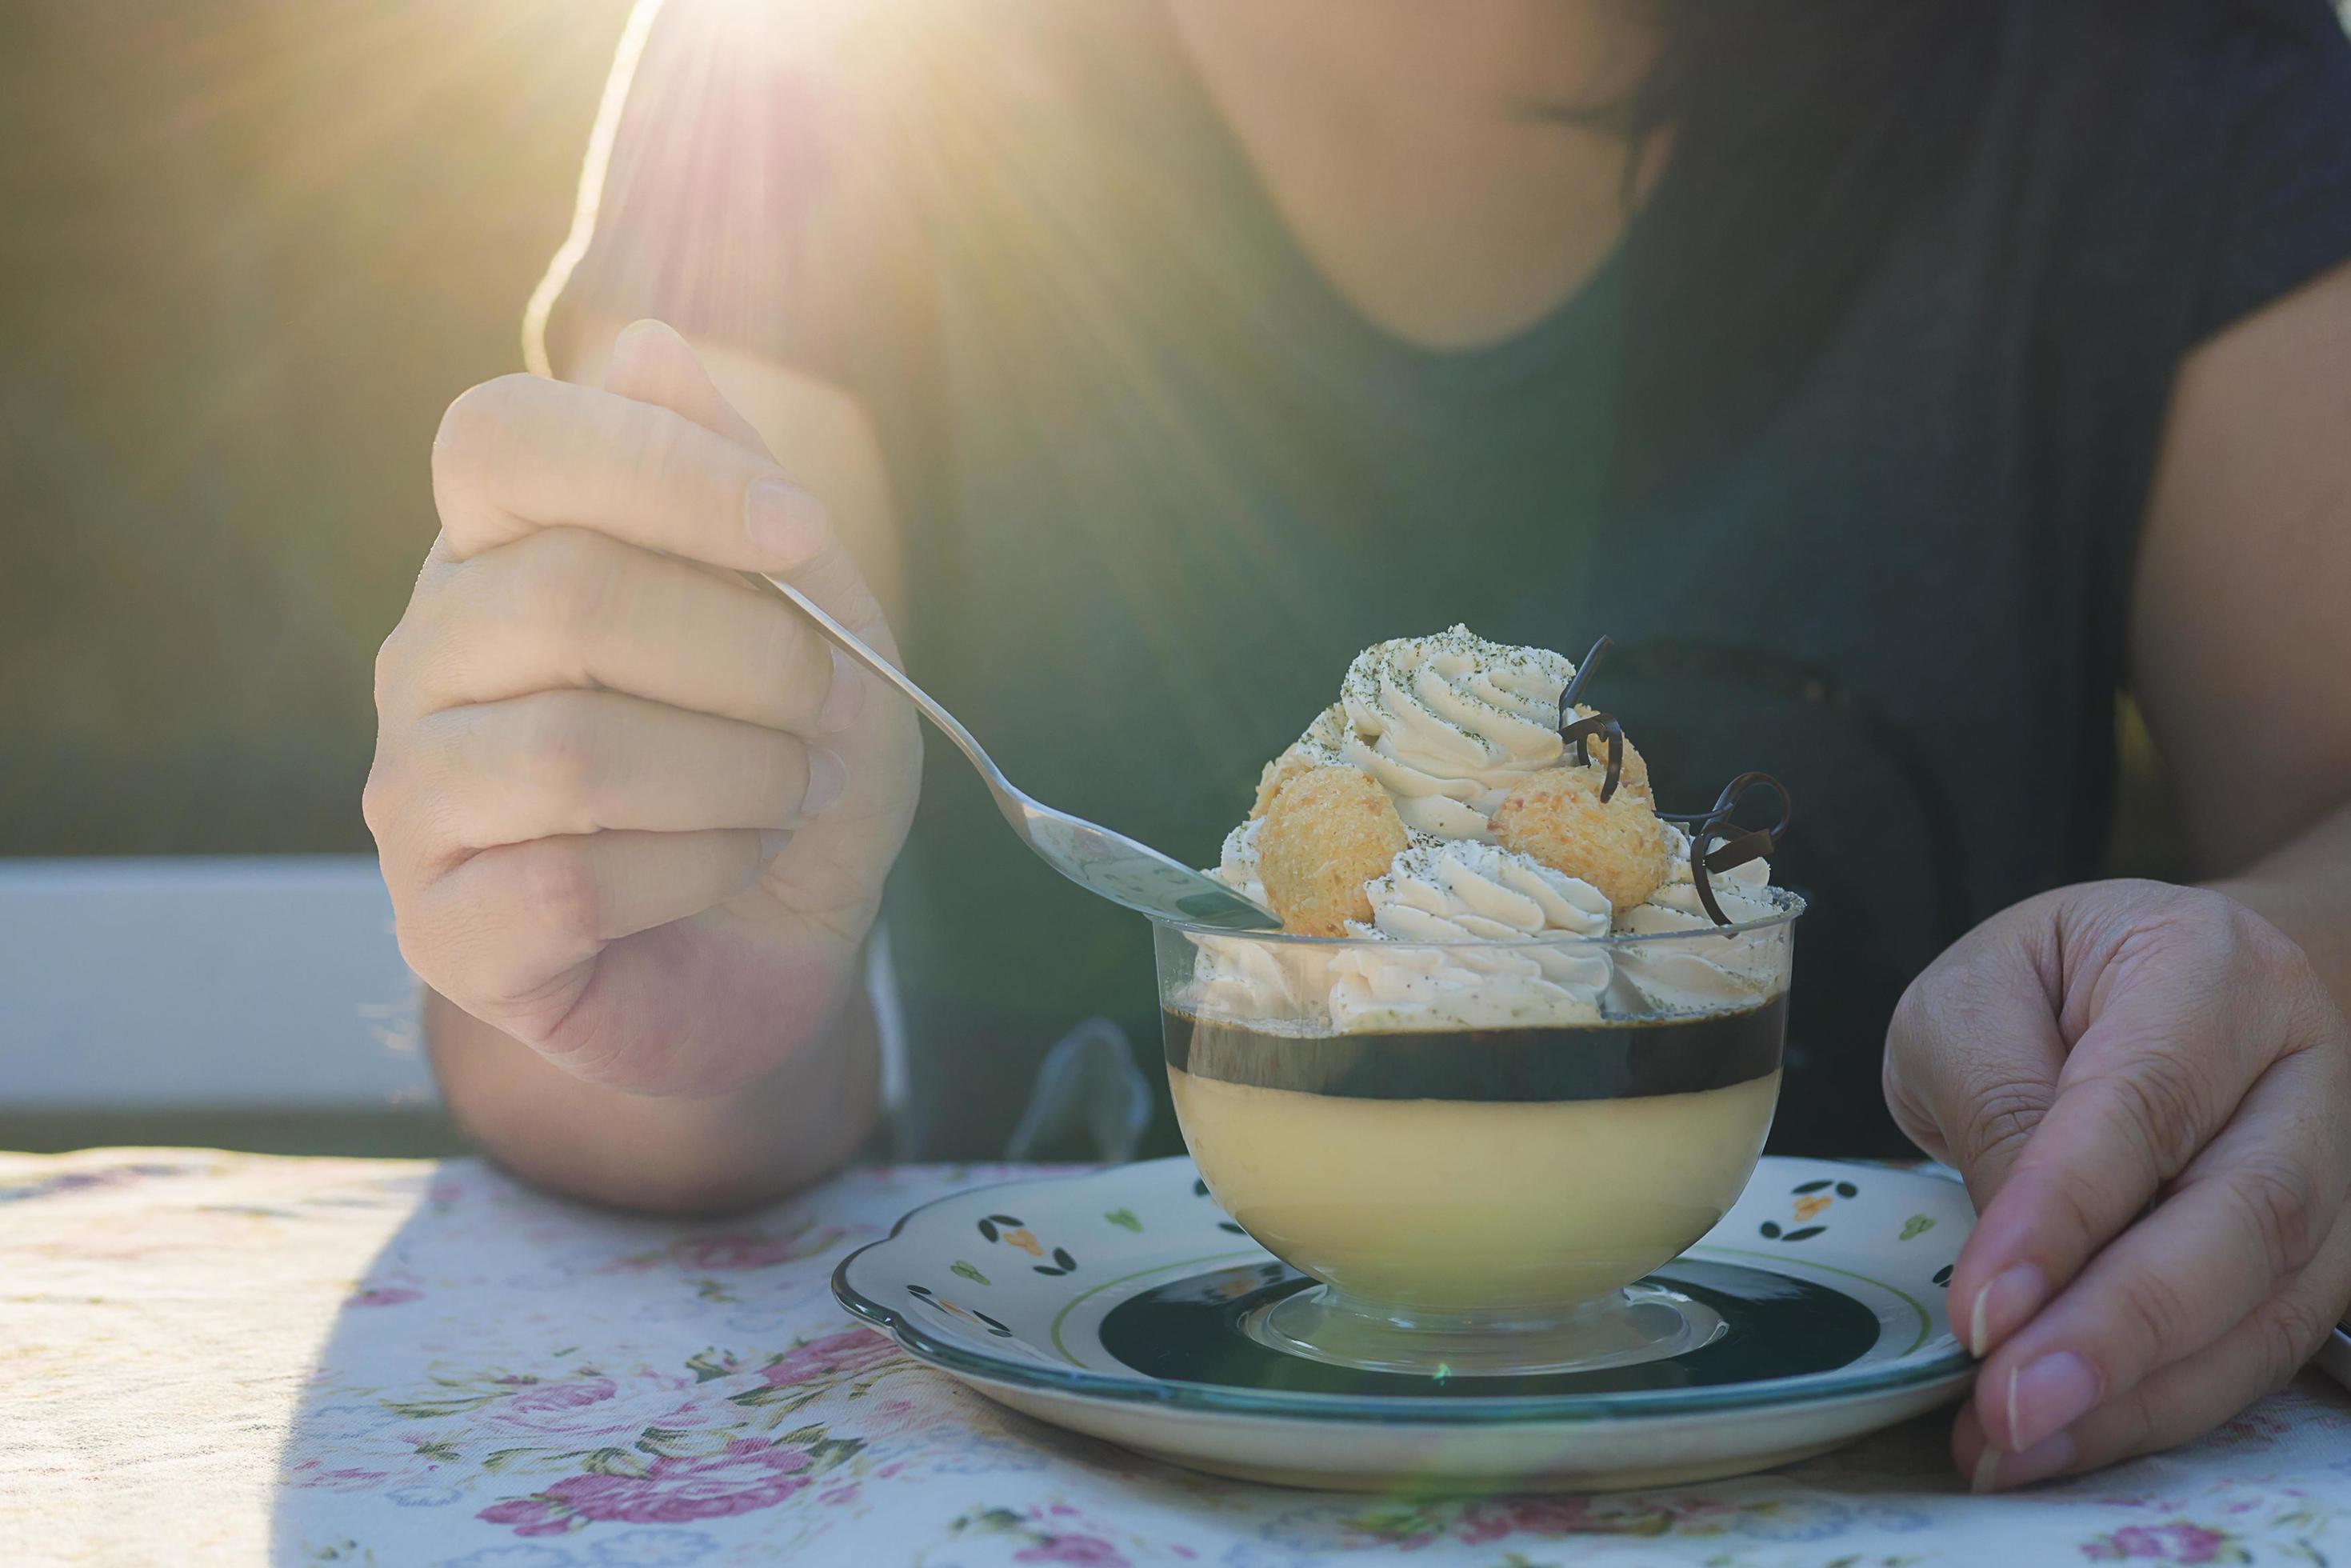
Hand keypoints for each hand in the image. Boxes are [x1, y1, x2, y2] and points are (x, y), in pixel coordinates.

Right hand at [365, 321, 919, 1095]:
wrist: (777, 947)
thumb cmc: (782, 761)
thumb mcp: (808, 614)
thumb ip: (732, 485)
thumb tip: (647, 346)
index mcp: (499, 546)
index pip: (500, 437)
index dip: (661, 468)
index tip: (799, 531)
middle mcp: (429, 655)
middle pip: (567, 595)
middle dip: (751, 658)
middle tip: (816, 709)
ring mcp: (417, 795)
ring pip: (570, 753)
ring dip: (735, 779)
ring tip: (779, 796)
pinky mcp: (441, 929)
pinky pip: (567, 887)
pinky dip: (693, 877)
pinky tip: (718, 874)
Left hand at [1882, 880, 2350, 1489]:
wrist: (2151, 979)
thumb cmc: (2047, 986)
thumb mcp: (1973, 1000)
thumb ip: (1992, 1102)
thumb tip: (2012, 1262)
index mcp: (2208, 968)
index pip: (2144, 1102)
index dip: (2064, 1217)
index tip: (1982, 1310)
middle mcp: (2302, 1064)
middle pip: (2244, 1215)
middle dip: (2121, 1330)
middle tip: (2011, 1404)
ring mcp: (2336, 1164)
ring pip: (2271, 1301)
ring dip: (2143, 1393)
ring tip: (2017, 1444)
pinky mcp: (2325, 1251)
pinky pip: (2265, 1345)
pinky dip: (2165, 1406)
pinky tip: (2068, 1440)